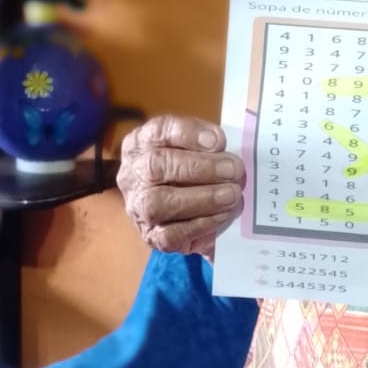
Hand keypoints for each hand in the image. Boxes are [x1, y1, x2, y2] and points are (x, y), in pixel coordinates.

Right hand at [117, 115, 244, 256]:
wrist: (179, 210)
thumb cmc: (190, 169)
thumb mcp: (194, 145)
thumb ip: (206, 141)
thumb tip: (217, 142)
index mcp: (141, 143)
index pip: (158, 131)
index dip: (189, 134)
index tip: (219, 141)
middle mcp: (133, 173)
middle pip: (157, 166)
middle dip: (201, 168)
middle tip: (234, 170)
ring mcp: (138, 206)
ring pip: (159, 203)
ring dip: (202, 198)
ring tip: (232, 194)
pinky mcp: (151, 235)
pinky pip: (171, 234)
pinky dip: (201, 224)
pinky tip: (222, 215)